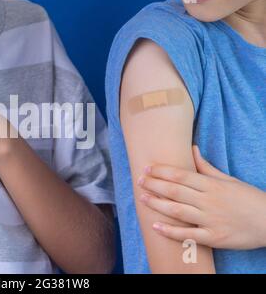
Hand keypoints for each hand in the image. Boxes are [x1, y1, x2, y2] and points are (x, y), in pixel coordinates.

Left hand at [137, 145, 265, 249]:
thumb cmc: (248, 199)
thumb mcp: (228, 179)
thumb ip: (206, 167)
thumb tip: (192, 149)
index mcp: (212, 185)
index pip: (181, 175)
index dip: (161, 171)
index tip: (146, 168)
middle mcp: (209, 201)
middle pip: (175, 191)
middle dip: (154, 185)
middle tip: (138, 181)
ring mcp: (210, 220)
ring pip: (177, 211)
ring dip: (157, 204)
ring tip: (142, 198)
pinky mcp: (214, 238)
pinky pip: (188, 235)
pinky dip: (170, 231)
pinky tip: (155, 226)